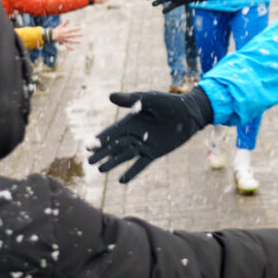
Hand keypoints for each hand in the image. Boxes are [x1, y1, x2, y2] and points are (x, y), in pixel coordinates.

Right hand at [51, 20, 80, 47]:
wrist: (52, 34)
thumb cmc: (57, 29)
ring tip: (80, 42)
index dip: (77, 28)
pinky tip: (73, 49)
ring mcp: (65, 39)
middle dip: (78, 35)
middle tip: (82, 34)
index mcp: (66, 31)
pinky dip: (69, 47)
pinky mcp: (63, 42)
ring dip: (75, 41)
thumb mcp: (61, 25)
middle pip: (73, 35)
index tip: (81, 28)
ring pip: (71, 41)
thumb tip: (68, 18)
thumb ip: (66, 22)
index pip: (73, 29)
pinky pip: (66, 45)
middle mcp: (66, 35)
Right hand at [88, 86, 212, 182]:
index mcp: (131, 121)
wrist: (190, 114)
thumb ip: (132, 100)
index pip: (111, 132)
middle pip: (115, 146)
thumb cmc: (170, 103)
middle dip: (102, 153)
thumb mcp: (150, 99)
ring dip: (113, 163)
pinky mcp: (154, 153)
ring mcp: (144, 145)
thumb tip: (110, 96)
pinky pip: (141, 164)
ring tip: (101, 170)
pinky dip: (132, 172)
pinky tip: (122, 180)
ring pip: (125, 156)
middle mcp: (135, 134)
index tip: (88, 147)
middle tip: (89, 162)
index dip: (100, 139)